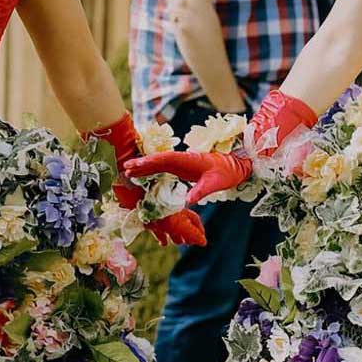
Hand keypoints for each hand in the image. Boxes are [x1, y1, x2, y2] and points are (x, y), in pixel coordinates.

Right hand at [123, 150, 251, 207]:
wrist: (236, 164)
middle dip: (141, 164)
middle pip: (157, 160)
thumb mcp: (215, 184)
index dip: (148, 163)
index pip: (164, 160)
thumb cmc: (226, 172)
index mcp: (186, 160)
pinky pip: (162, 167)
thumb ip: (201, 191)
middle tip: (125, 168)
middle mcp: (180, 159)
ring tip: (128, 170)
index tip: (135, 166)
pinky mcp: (181, 167)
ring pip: (158, 163)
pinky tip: (142, 175)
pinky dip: (151, 170)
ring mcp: (180, 162)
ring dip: (144, 167)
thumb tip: (188, 202)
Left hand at [145, 210, 207, 247]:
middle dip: (187, 235)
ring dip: (175, 236)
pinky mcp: (151, 220)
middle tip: (189, 243)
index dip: (199, 230)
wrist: (142, 205)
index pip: (195, 221)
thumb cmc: (164, 213)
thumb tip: (204, 242)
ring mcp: (162, 216)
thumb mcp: (182, 225)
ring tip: (177, 243)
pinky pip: (158, 230)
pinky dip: (162, 237)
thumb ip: (194, 234)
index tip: (202, 240)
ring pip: (171, 228)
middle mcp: (173, 213)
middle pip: (183, 224)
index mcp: (183, 212)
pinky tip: (163, 243)